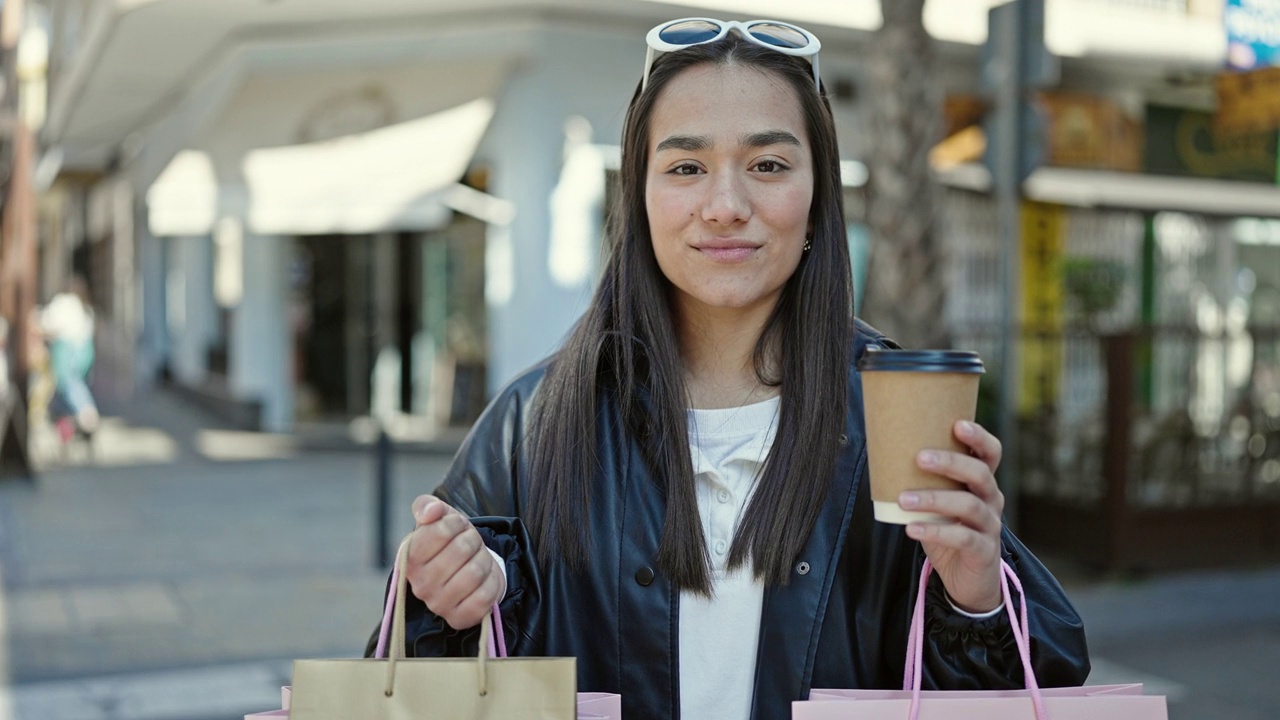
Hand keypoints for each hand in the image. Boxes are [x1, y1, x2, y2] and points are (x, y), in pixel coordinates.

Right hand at [405, 495, 505, 629]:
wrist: (468, 568)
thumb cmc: (451, 541)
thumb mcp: (439, 517)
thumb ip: (427, 506)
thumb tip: (431, 511)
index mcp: (410, 558)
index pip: (440, 530)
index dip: (456, 523)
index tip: (457, 527)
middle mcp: (419, 584)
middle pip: (461, 550)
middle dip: (473, 541)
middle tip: (470, 546)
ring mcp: (438, 604)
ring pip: (475, 572)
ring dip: (483, 560)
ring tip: (476, 560)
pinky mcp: (459, 619)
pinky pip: (485, 596)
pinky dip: (491, 582)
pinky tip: (482, 580)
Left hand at [898, 420, 1004, 612]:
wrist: (967, 580)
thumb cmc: (948, 532)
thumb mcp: (937, 504)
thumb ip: (923, 483)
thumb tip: (882, 457)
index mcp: (981, 483)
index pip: (990, 453)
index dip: (979, 437)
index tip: (957, 424)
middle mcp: (991, 500)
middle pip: (980, 473)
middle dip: (950, 462)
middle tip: (919, 458)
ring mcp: (990, 526)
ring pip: (969, 505)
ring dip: (933, 498)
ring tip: (903, 499)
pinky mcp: (984, 551)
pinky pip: (962, 537)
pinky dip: (935, 531)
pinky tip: (911, 529)